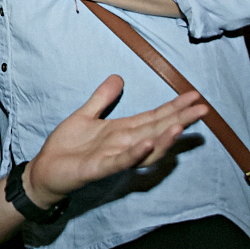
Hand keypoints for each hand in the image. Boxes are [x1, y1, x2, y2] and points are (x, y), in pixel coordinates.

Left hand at [22, 75, 206, 208]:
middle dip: (180, 119)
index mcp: (122, 130)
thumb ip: (102, 98)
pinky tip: (146, 143)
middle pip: (158, 130)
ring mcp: (114, 157)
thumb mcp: (85, 115)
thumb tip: (118, 77)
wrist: (45, 170)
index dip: (174, 107)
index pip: (154, 116)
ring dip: (164, 138)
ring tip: (181, 125)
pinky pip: (121, 161)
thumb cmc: (67, 147)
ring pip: (146, 147)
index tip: (194, 95)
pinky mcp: (100, 168)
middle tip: (204, 109)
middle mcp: (124, 143)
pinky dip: (135, 153)